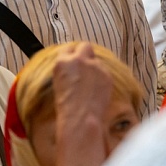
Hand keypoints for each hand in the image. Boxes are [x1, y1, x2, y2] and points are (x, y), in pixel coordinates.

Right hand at [53, 42, 112, 165]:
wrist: (80, 119)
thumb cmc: (66, 107)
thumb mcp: (59, 83)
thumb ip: (66, 69)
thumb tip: (73, 67)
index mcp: (62, 62)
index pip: (67, 48)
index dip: (71, 54)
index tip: (74, 59)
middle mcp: (78, 60)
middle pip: (84, 46)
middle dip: (85, 53)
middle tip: (85, 65)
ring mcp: (94, 65)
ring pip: (96, 59)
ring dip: (94, 66)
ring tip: (92, 82)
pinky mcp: (106, 73)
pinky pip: (105, 70)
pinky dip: (102, 77)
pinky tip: (98, 89)